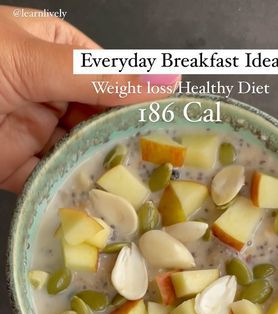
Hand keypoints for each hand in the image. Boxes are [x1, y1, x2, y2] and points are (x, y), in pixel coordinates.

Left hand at [0, 6, 178, 191]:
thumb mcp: (34, 61)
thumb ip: (99, 77)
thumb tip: (163, 80)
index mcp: (53, 51)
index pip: (109, 76)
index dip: (137, 100)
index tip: (166, 125)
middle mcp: (46, 91)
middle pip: (98, 120)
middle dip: (123, 141)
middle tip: (158, 166)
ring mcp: (31, 130)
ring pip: (78, 154)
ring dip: (100, 171)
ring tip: (133, 192)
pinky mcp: (15, 165)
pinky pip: (49, 182)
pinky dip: (68, 193)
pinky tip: (93, 202)